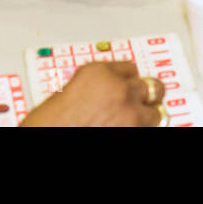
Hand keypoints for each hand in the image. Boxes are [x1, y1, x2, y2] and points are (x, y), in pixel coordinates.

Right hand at [21, 61, 163, 126]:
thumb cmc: (49, 123)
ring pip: (155, 111)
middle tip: (139, 101)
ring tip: (135, 121)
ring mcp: (129, 114)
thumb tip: (105, 96)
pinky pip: (148, 130)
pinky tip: (129, 128)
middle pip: (148, 85)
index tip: (128, 84)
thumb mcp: (68, 94)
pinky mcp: (135, 132)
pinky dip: (140, 130)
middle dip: (143, 94)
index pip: (129, 68)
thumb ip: (93, 88)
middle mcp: (118, 89)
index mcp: (98, 73)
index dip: (127, 80)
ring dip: (145, 117)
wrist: (47, 135)